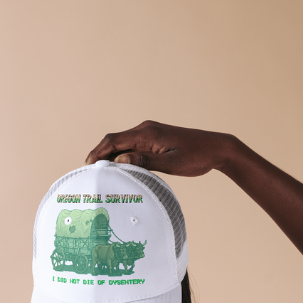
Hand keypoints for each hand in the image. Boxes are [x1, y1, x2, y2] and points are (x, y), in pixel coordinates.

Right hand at [85, 121, 235, 176]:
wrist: (216, 148)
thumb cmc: (197, 157)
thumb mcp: (171, 163)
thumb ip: (145, 161)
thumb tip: (120, 161)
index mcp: (148, 133)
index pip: (114, 140)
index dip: (98, 152)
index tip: (87, 165)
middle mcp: (146, 129)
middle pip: (115, 141)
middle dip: (100, 155)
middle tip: (89, 173)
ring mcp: (150, 133)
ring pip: (123, 143)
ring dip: (110, 156)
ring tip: (100, 173)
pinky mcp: (155, 138)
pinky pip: (132, 145)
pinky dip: (122, 155)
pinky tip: (120, 168)